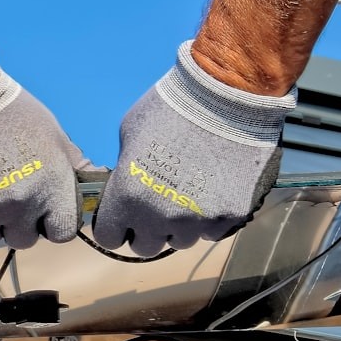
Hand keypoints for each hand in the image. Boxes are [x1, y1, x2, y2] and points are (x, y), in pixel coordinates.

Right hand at [0, 19, 94, 248]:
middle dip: (19, 223)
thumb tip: (96, 182)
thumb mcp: (53, 134)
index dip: (53, 222)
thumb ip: (75, 166)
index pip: (62, 232)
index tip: (43, 211)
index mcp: (51, 188)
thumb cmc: (9, 112)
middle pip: (25, 239)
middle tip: (7, 195)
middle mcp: (21, 205)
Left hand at [92, 41, 293, 256]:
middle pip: (146, 247)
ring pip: (182, 241)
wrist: (227, 94)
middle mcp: (161, 217)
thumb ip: (126, 169)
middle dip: (146, 230)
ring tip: (188, 195)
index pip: (110, 236)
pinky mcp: (230, 216)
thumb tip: (128, 184)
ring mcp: (199, 220)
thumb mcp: (131, 133)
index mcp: (129, 197)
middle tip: (156, 206)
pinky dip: (210, 218)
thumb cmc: (171, 105)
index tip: (123, 216)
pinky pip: (213, 231)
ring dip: (180, 225)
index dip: (115, 226)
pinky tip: (212, 192)